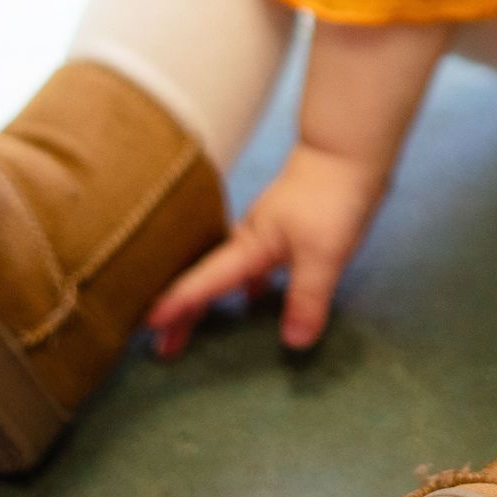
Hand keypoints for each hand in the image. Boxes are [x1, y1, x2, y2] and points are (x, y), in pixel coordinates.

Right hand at [146, 140, 383, 356]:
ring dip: (212, 299)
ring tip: (197, 326)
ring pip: (228, 272)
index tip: (149, 325)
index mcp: (250, 245)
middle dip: (185, 313)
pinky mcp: (285, 229)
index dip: (178, 304)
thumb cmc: (332, 196)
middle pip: (208, 280)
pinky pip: (252, 265)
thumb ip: (307, 298)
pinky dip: (245, 284)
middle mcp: (250, 239)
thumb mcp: (324, 254)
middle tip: (163, 347)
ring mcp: (266, 232)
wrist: (348, 149)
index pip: (206, 280)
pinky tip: (255, 297)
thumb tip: (293, 342)